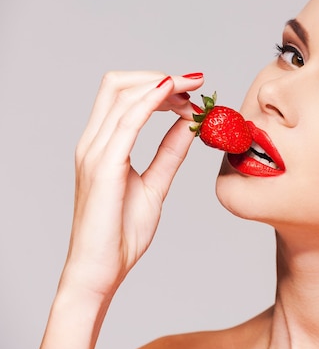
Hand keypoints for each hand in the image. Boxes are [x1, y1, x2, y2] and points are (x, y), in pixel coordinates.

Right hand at [40, 71, 204, 348]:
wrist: (101, 270)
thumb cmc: (121, 232)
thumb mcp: (155, 185)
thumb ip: (169, 153)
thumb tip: (188, 126)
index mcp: (102, 146)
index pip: (124, 94)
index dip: (159, 84)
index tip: (192, 91)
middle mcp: (93, 143)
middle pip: (118, 84)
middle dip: (160, 78)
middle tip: (195, 87)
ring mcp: (94, 153)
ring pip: (123, 94)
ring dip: (162, 86)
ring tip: (193, 95)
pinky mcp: (103, 167)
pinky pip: (127, 122)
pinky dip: (151, 102)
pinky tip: (175, 98)